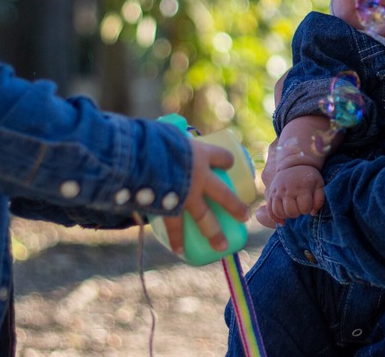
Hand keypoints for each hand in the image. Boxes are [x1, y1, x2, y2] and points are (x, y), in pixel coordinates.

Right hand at [163, 138, 250, 255]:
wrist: (139, 156)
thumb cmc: (152, 140)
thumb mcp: (167, 134)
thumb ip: (169, 141)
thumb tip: (159, 138)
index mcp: (201, 154)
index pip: (223, 157)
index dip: (226, 161)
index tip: (228, 164)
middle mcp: (200, 177)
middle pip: (224, 195)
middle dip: (235, 208)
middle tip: (245, 217)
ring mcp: (187, 195)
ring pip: (205, 218)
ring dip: (214, 234)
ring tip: (222, 247)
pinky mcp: (171, 208)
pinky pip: (176, 228)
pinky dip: (177, 240)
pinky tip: (181, 251)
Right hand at [265, 164, 325, 223]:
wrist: (293, 165)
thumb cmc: (308, 178)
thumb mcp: (319, 185)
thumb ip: (319, 199)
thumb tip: (312, 213)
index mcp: (302, 187)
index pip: (304, 208)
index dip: (307, 210)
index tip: (308, 205)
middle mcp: (288, 190)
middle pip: (291, 211)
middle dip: (297, 213)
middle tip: (299, 208)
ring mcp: (277, 192)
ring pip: (278, 212)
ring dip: (286, 215)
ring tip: (292, 211)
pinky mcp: (271, 194)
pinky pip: (269, 210)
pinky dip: (275, 218)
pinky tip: (282, 221)